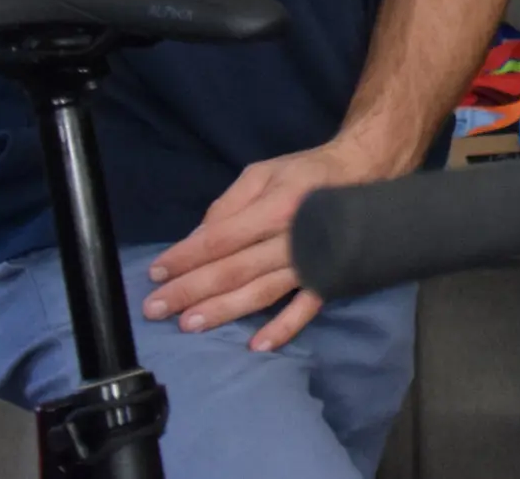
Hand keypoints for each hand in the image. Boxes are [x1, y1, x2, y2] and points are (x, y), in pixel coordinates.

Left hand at [148, 138, 386, 350]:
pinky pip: (306, 308)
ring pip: (262, 291)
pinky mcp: (329, 277)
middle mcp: (293, 237)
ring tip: (189, 324)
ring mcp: (312, 261)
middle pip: (235, 269)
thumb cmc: (306, 173)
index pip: (222, 237)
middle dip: (191, 289)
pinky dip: (284, 328)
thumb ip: (229, 204)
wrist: (365, 174)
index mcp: (276, 206)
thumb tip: (196, 240)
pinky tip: (257, 347)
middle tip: (154, 308)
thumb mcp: (263, 173)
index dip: (186, 256)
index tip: (156, 272)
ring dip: (225, 310)